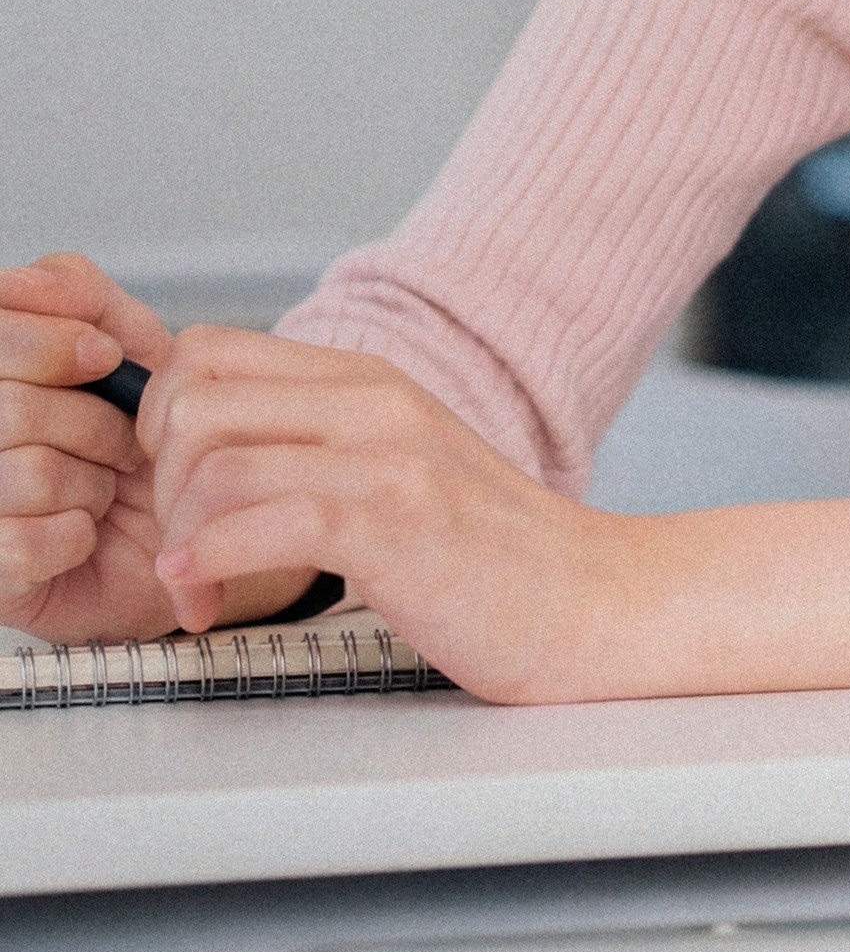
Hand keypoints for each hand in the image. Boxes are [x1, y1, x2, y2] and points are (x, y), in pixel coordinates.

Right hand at [0, 252, 184, 643]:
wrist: (181, 520)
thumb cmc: (142, 431)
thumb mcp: (129, 343)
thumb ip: (80, 297)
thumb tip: (33, 279)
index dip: (49, 344)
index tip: (105, 356)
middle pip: (10, 409)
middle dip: (94, 421)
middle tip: (123, 439)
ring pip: (27, 474)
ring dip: (94, 481)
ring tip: (105, 486)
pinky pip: (28, 542)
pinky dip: (79, 534)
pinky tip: (86, 531)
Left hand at [142, 328, 626, 698]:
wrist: (591, 598)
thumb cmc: (490, 553)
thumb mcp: (400, 467)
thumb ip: (319, 444)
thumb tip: (205, 460)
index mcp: (369, 380)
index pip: (207, 351)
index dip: (159, 420)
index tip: (175, 490)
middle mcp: (376, 400)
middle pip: (192, 400)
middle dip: (156, 485)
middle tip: (180, 548)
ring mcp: (388, 456)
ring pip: (215, 461)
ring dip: (178, 541)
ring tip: (197, 595)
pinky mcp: (393, 522)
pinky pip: (259, 520)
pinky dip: (207, 565)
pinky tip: (206, 600)